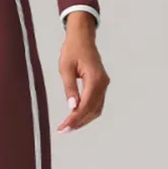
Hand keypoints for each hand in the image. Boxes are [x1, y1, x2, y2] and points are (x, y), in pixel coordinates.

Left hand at [56, 11, 109, 132]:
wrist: (82, 37)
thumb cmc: (72, 50)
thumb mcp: (65, 68)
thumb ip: (69, 87)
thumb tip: (72, 107)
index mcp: (95, 79)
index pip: (85, 105)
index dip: (75, 118)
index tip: (64, 128)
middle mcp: (103, 83)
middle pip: (93, 110)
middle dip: (78, 122)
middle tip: (63, 130)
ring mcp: (104, 84)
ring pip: (96, 109)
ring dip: (83, 119)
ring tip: (68, 127)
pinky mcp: (101, 84)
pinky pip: (96, 103)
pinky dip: (87, 112)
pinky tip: (76, 116)